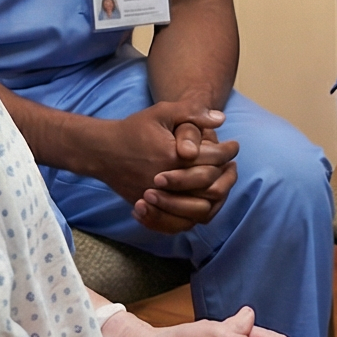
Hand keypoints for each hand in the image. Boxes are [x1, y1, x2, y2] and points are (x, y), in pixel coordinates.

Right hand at [89, 101, 240, 232]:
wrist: (102, 151)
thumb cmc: (134, 129)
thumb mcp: (162, 112)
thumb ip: (191, 113)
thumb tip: (221, 119)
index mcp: (173, 156)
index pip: (213, 159)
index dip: (228, 151)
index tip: (234, 146)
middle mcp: (167, 182)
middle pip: (211, 187)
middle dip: (226, 175)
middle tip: (231, 166)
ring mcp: (158, 200)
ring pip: (199, 210)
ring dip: (215, 198)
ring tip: (221, 185)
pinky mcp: (150, 210)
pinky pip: (179, 224)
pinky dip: (194, 216)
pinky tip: (202, 202)